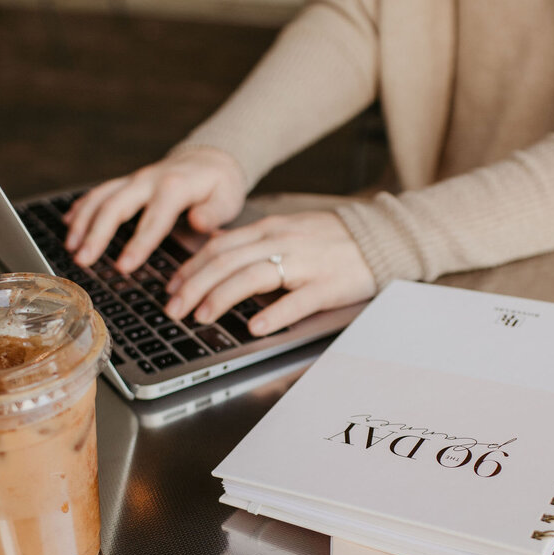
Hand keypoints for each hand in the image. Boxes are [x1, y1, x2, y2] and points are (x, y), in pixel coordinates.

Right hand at [62, 146, 246, 272]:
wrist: (208, 160)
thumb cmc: (220, 186)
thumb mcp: (228, 198)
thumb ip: (214, 213)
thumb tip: (198, 222)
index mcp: (175, 187)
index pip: (153, 219)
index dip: (137, 244)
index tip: (123, 267)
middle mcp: (149, 180)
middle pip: (116, 205)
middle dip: (97, 234)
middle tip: (83, 260)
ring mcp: (134, 180)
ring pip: (101, 197)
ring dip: (83, 222)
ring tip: (71, 247)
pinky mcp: (126, 183)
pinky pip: (99, 192)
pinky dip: (82, 207)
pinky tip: (68, 224)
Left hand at [164, 210, 376, 334]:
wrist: (382, 238)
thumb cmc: (332, 239)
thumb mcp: (287, 228)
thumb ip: (252, 239)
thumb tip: (215, 244)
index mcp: (270, 229)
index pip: (219, 246)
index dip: (190, 268)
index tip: (171, 288)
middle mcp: (282, 242)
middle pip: (227, 261)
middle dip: (194, 286)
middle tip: (174, 310)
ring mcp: (306, 263)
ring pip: (254, 276)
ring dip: (222, 297)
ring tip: (202, 317)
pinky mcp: (328, 285)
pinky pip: (297, 300)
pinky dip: (274, 314)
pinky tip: (255, 326)